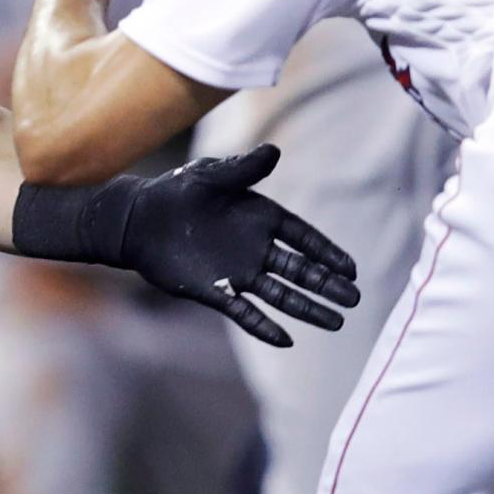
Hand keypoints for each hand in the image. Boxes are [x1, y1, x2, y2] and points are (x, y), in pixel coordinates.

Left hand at [108, 145, 361, 347]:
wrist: (139, 219)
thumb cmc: (176, 190)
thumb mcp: (210, 177)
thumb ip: (243, 170)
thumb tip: (274, 152)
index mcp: (261, 217)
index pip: (304, 238)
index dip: (328, 253)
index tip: (352, 269)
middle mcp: (255, 247)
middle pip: (300, 269)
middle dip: (327, 284)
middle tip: (354, 299)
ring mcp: (238, 271)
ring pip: (281, 294)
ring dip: (308, 308)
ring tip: (337, 322)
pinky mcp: (216, 291)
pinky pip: (245, 313)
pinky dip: (264, 326)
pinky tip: (287, 340)